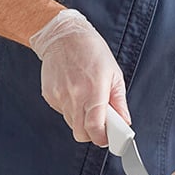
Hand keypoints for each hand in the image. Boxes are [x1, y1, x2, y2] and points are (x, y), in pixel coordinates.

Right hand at [29, 9, 130, 145]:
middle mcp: (74, 96)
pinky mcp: (49, 95)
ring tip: (88, 101)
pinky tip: (75, 93)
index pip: (95, 129)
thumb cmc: (92, 52)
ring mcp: (59, 96)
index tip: (107, 139)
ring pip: (72, 124)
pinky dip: (71, 109)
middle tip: (100, 126)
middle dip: (92, 134)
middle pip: (81, 133)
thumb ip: (119, 103)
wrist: (63, 35)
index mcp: (94, 92)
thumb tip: (125, 122)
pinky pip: (62, 112)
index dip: (102, 139)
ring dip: (82, 120)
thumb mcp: (114, 75)